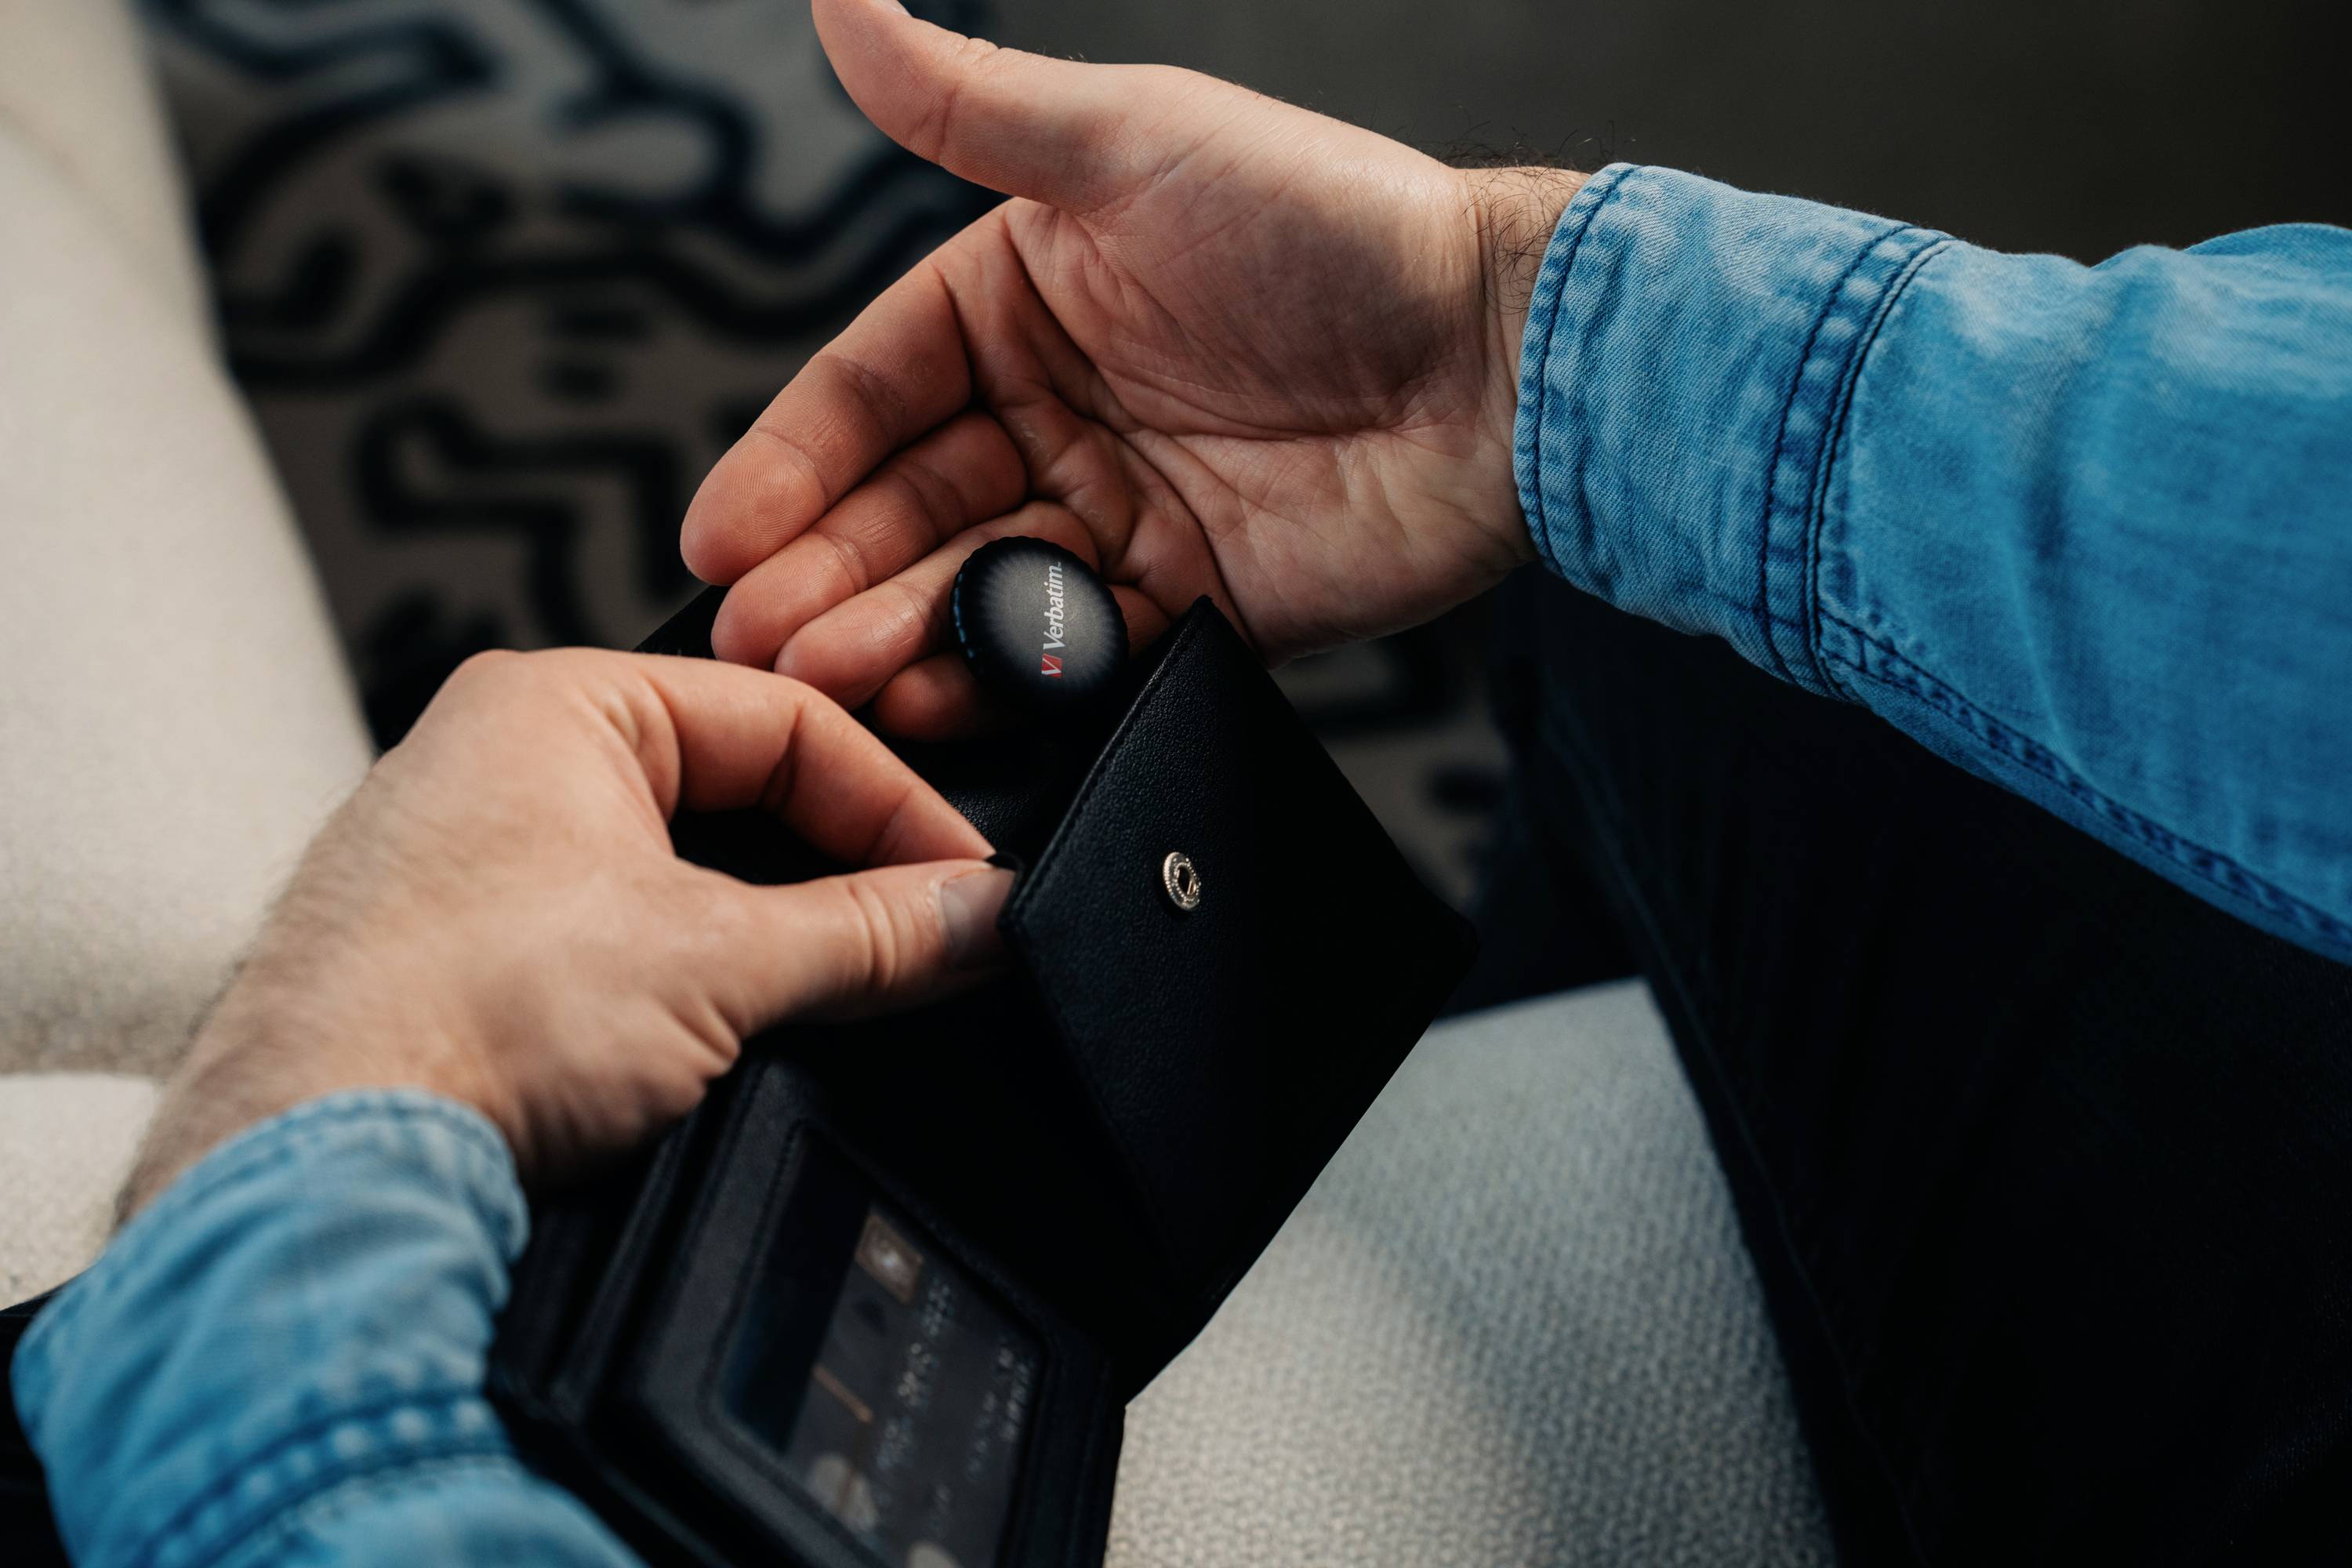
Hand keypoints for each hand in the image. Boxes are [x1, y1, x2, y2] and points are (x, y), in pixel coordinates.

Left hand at [122, 650, 1008, 1214]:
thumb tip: (976, 917)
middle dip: (835, 873)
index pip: (786, 720)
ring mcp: (475, 862)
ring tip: (839, 996)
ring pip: (682, 871)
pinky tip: (735, 1037)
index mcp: (556, 701)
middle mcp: (504, 762)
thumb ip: (873, 935)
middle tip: (920, 943)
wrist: (315, 1169)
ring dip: (770, 931)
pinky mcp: (464, 957)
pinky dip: (697, 979)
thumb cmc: (452, 1020)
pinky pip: (622, 938)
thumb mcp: (720, 964)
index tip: (962, 884)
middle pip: (738, 794)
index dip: (896, 806)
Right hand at [681, 0, 1582, 735]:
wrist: (1502, 365)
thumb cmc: (1335, 227)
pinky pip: (1069, 651)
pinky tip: (931, 698)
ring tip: (823, 675)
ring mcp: (1117, 511)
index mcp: (1023, 297)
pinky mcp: (1185, 603)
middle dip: (821, 570)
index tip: (721, 533)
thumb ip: (969, 106)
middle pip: (904, 501)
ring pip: (971, 585)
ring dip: (888, 633)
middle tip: (754, 636)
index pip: (871, 386)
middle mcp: (1056, 409)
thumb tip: (838, 2)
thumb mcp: (1133, 142)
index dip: (791, 460)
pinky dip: (998, 678)